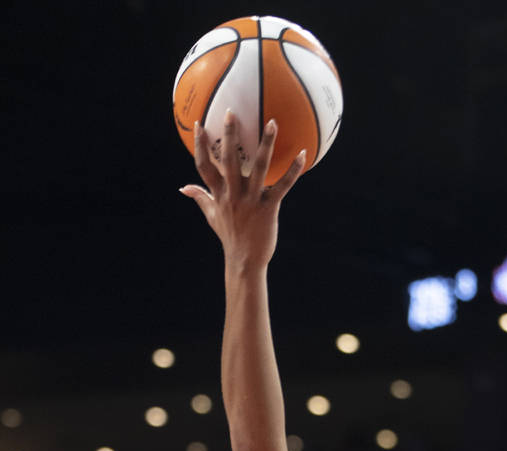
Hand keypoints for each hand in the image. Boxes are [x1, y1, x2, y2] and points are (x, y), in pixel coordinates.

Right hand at [179, 111, 305, 269]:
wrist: (245, 261)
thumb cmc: (230, 236)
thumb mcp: (212, 216)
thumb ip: (200, 197)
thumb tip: (183, 187)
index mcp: (219, 195)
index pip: (204, 166)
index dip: (200, 145)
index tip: (199, 124)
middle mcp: (233, 195)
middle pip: (229, 160)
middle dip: (230, 135)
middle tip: (232, 111)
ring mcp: (251, 201)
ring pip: (259, 168)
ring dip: (266, 144)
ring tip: (272, 122)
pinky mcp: (269, 208)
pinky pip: (283, 186)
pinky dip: (293, 171)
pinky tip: (302, 154)